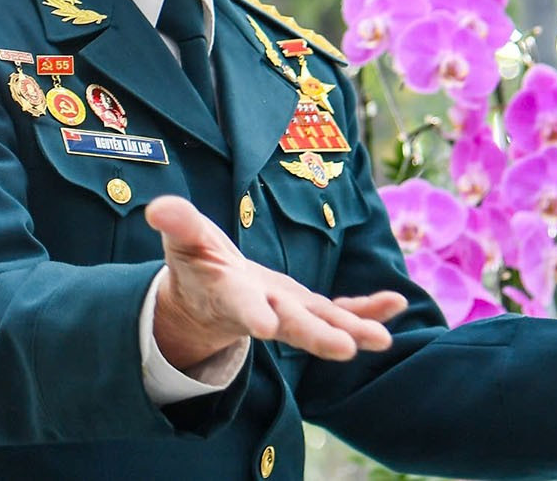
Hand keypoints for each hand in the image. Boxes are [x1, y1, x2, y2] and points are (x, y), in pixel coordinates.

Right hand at [145, 195, 406, 371]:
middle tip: (346, 348)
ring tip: (384, 340)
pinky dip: (369, 309)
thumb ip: (178, 224)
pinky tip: (397, 305)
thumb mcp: (184, 241)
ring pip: (324, 324)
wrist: (208, 298)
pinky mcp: (310, 307)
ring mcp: (291, 312)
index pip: (241, 305)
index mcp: (231, 295)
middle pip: (293, 326)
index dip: (251, 313)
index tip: (265, 327)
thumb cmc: (196, 266)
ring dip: (355, 330)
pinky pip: (343, 310)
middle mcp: (265, 310)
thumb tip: (158, 208)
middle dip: (318, 336)